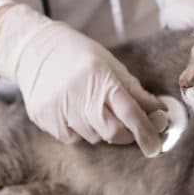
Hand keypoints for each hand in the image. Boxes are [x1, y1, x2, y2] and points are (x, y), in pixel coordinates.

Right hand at [0, 4, 163, 156]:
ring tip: (92, 106)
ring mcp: (59, 108)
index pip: (130, 113)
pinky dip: (80, 130)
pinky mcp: (44, 118)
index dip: (146, 132)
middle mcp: (79, 94)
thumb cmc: (79, 54)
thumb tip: (159, 113)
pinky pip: (72, 138)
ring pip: (93, 137)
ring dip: (101, 129)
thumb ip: (135, 91)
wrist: (35, 48)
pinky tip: (74, 111)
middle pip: (113, 132)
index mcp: (100, 77)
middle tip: (131, 127)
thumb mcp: (111, 64)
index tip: (156, 146)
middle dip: (127, 135)